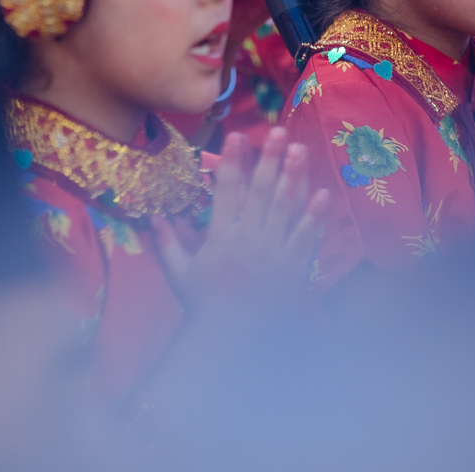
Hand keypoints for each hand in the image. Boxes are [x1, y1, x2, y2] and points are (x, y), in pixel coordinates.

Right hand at [152, 129, 328, 319]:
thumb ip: (167, 242)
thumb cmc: (203, 306)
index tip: (237, 135)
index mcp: (221, 237)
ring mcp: (273, 253)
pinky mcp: (293, 268)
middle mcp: (249, 239)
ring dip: (294, 176)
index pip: (227, 190)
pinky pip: (306, 237)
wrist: (231, 342)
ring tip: (300, 150)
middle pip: (261, 191)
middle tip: (278, 132)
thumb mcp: (179, 274)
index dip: (232, 160)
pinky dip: (314, 216)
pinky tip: (322, 193)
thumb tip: (152, 215)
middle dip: (270, 158)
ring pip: (285, 207)